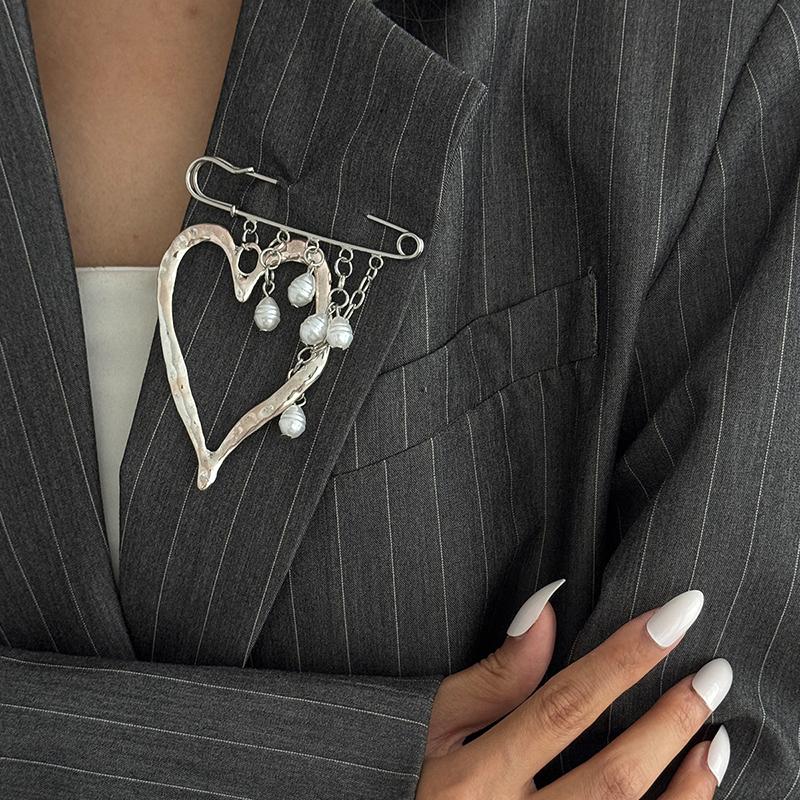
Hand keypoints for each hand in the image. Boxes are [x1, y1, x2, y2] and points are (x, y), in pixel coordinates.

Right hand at [417, 584, 731, 798]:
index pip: (563, 706)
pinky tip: (699, 780)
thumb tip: (545, 608)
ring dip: (689, 781)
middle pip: (611, 774)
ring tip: (717, 729)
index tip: (674, 615)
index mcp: (474, 776)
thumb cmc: (423, 777)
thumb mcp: (440, 722)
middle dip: (671, 718)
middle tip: (714, 672)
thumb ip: (495, 674)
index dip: (623, 658)